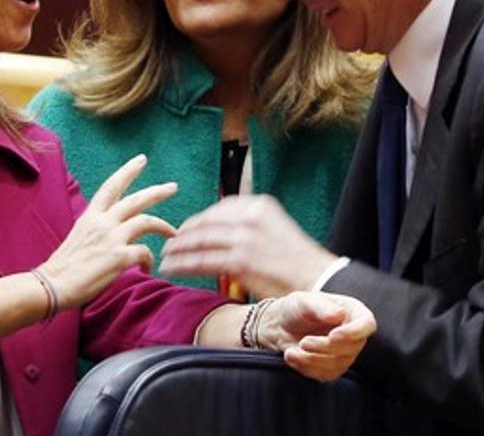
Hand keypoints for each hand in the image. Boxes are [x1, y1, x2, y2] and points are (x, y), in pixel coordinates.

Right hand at [38, 155, 176, 309]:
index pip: (111, 187)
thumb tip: (110, 233)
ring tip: (172, 232)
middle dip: (157, 191)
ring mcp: (112, 238)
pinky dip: (149, 259)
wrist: (52, 285)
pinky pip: (144, 252)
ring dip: (163, 226)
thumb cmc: (63, 267)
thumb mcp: (78, 237)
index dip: (127, 171)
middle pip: (136, 200)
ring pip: (146, 221)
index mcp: (90, 216)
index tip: (141, 160)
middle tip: (173, 187)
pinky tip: (146, 267)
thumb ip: (96, 230)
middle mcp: (102, 222)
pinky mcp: (119, 257)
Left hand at [159, 194, 337, 297]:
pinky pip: (202, 261)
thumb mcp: (276, 228)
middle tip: (168, 243)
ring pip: (199, 242)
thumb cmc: (298, 260)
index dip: (198, 220)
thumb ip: (251, 224)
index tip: (186, 229)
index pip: (219, 209)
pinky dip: (183, 265)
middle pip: (205, 223)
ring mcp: (243, 239)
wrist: (318, 278)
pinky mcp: (239, 261)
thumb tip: (225, 230)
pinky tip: (173, 269)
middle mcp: (250, 217)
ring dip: (178, 250)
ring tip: (165, 257)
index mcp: (259, 205)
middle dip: (183, 235)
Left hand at [257, 291, 375, 381]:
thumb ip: (321, 307)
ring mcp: (345, 354)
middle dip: (324, 347)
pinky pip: (325, 375)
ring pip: (337, 365)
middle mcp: (354, 335)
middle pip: (351, 348)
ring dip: (312, 360)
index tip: (333, 336)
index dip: (353, 333)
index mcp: (353, 312)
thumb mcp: (305, 301)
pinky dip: (306, 368)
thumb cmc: (296, 308)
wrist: (281, 325)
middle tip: (304, 342)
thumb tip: (339, 314)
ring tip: (292, 351)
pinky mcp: (332, 369)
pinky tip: (293, 356)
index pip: (367, 324)